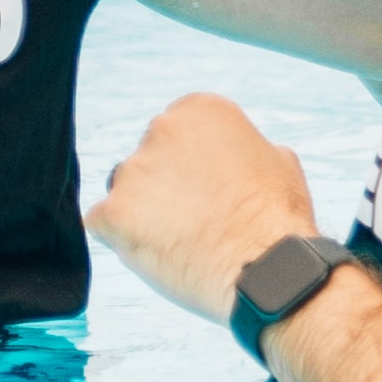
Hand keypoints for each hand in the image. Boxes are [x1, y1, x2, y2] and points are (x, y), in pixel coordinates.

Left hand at [90, 91, 320, 322]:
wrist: (266, 271)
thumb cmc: (277, 221)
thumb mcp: (278, 161)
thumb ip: (245, 147)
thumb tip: (238, 152)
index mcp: (200, 110)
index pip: (176, 133)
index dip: (189, 167)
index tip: (206, 191)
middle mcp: (161, 128)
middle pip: (147, 160)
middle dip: (163, 188)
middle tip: (193, 220)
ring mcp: (132, 171)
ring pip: (125, 192)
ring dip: (142, 214)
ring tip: (179, 242)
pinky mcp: (111, 213)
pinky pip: (102, 224)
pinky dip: (122, 241)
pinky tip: (157, 254)